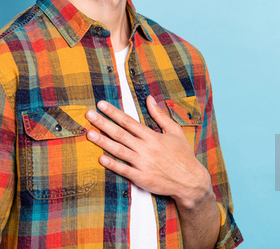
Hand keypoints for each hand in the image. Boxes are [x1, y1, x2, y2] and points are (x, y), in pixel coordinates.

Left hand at [85, 96, 212, 208]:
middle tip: (89, 115)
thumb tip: (149, 98)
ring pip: (119, 150)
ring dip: (103, 142)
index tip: (101, 105)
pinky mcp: (142, 178)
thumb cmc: (183, 155)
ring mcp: (142, 163)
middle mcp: (145, 148)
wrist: (190, 180)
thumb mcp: (175, 131)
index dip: (113, 112)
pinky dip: (112, 165)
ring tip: (89, 134)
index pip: (128, 121)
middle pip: (120, 133)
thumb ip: (160, 115)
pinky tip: (101, 159)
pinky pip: (124, 170)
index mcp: (152, 136)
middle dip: (103, 123)